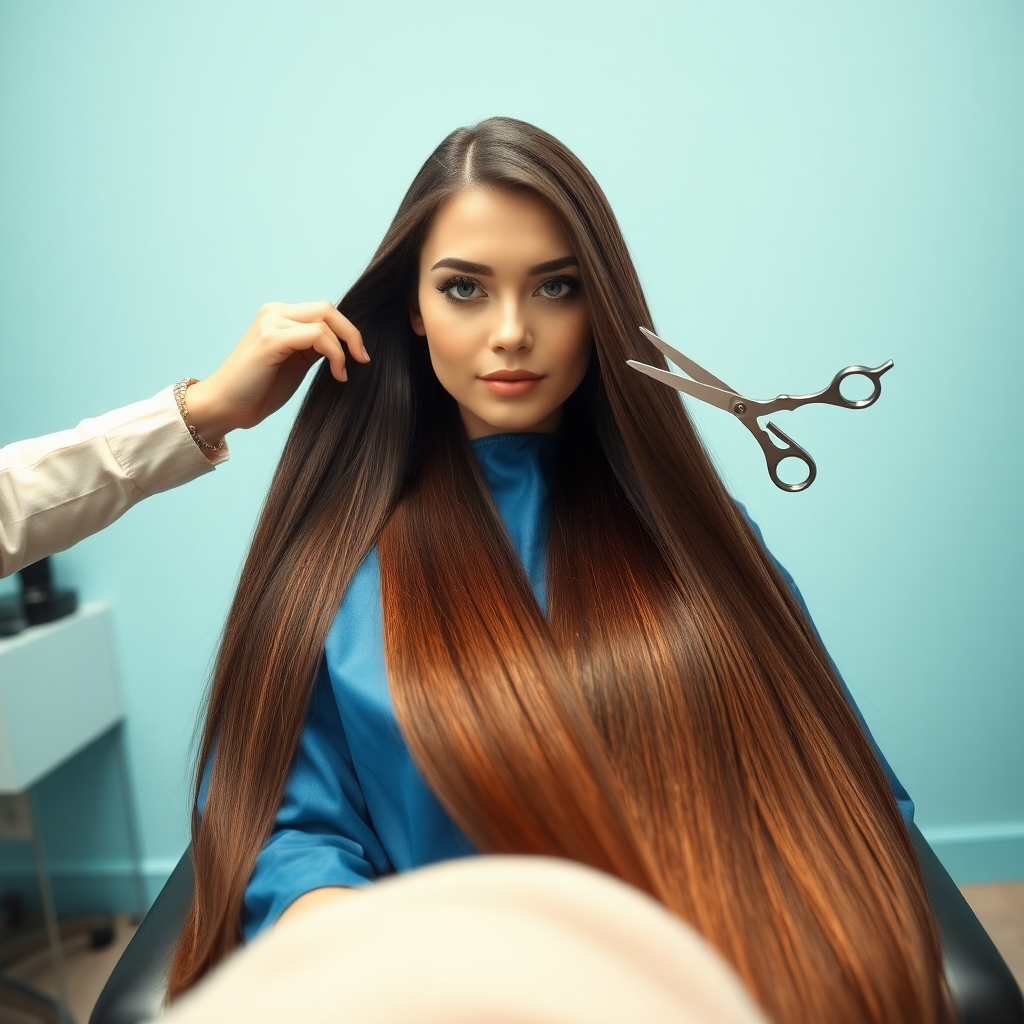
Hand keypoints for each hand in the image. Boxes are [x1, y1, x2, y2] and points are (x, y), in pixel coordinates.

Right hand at [184, 301, 368, 442]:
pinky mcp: (270, 338)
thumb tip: (348, 342)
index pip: (324, 310)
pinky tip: (336, 375)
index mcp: (280, 315)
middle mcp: (274, 312)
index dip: (348, 331)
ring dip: (343, 349)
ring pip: (324, 321)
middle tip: (362, 360)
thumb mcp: (296, 362)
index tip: (360, 357)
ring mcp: (270, 322)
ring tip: (341, 375)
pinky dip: (335, 354)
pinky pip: (317, 336)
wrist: (226, 407)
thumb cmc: (259, 389)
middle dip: (352, 334)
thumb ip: (315, 346)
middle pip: (327, 308)